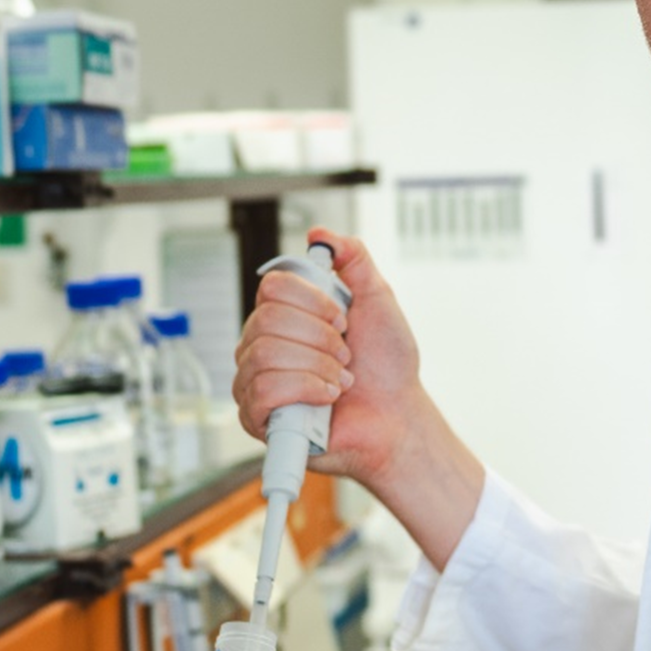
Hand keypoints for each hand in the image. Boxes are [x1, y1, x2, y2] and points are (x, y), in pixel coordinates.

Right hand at [233, 228, 422, 489]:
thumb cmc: (386, 363)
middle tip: (346, 355)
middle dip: (321, 338)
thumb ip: (354, 259)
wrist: (397, 414)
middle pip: (266, 320)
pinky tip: (327, 398)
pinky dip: (305, 390)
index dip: (313, 300)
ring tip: (340, 380)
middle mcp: (261, 343)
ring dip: (317, 367)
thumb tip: (319, 234)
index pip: (272, 286)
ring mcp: (254, 380)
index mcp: (284, 313)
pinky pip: (263, 391)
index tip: (344, 318)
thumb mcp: (378, 298)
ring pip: (264, 355)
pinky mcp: (256, 417)